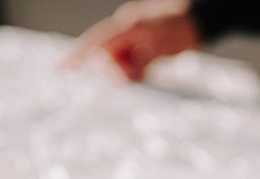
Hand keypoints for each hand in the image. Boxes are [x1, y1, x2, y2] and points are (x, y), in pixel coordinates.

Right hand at [64, 0, 200, 80]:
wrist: (197, 20)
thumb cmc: (182, 30)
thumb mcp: (164, 47)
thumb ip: (143, 60)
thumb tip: (126, 76)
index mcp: (128, 26)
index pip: (97, 41)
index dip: (78, 54)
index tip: (62, 68)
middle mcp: (124, 29)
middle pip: (105, 56)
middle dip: (116, 70)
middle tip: (136, 76)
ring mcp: (129, 35)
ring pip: (115, 60)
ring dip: (126, 71)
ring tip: (146, 66)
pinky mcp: (136, 43)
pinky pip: (126, 60)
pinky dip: (132, 69)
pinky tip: (142, 68)